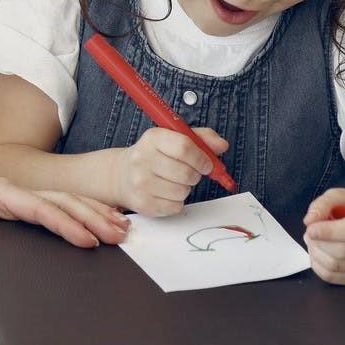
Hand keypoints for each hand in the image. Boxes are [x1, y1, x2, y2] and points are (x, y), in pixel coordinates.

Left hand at [0, 177, 127, 264]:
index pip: (34, 205)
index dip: (61, 220)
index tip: (84, 236)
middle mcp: (8, 197)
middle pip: (57, 202)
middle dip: (90, 216)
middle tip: (116, 233)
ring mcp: (17, 206)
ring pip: (64, 204)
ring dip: (93, 215)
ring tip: (119, 228)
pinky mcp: (21, 217)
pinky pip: (59, 213)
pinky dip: (84, 218)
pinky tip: (102, 225)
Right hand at [111, 126, 227, 215]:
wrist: (123, 175)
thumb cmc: (155, 155)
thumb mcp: (175, 139)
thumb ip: (202, 138)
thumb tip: (222, 146)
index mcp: (153, 138)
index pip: (184, 147)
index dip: (202, 158)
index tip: (206, 164)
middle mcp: (142, 159)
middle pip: (186, 173)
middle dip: (195, 175)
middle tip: (190, 173)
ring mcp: (140, 182)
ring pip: (183, 192)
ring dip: (185, 189)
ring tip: (174, 182)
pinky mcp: (142, 203)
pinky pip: (175, 206)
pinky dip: (177, 202)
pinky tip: (166, 193)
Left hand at [303, 188, 344, 284]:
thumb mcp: (338, 196)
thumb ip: (322, 204)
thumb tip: (310, 220)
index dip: (328, 232)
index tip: (310, 228)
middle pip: (343, 251)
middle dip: (319, 243)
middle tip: (309, 233)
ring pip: (336, 266)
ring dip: (316, 254)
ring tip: (314, 241)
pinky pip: (333, 277)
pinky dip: (318, 266)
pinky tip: (318, 253)